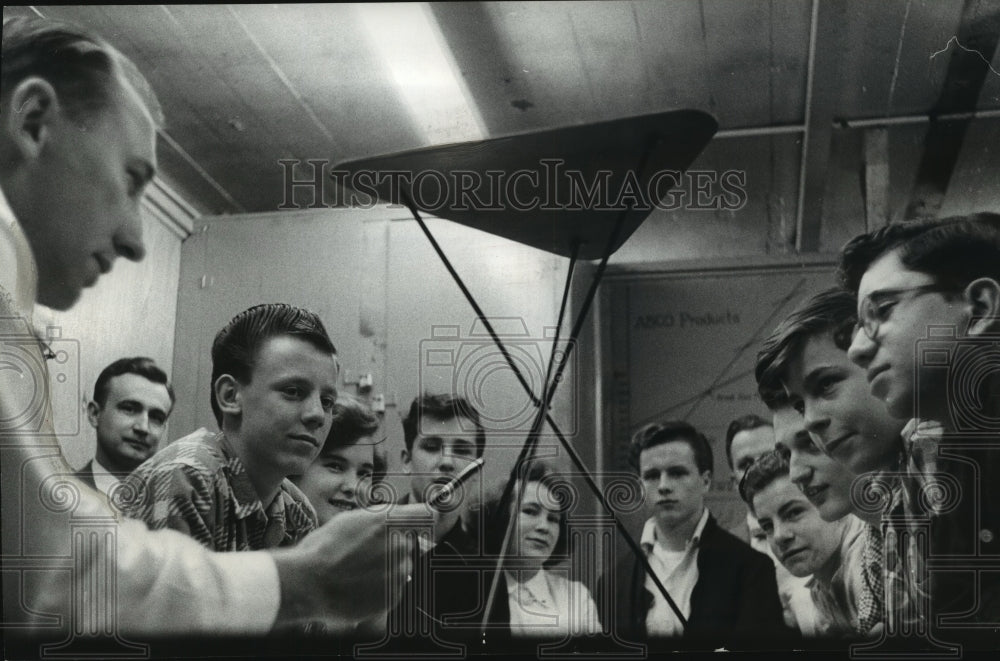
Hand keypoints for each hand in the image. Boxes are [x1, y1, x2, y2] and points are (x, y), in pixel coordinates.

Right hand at [271, 504, 427, 630]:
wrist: (308, 583)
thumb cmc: (324, 549)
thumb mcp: (352, 518)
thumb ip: (382, 517)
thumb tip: (398, 516)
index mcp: (391, 523)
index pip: (428, 514)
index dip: (431, 514)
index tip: (435, 515)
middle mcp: (401, 547)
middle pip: (409, 544)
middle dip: (393, 546)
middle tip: (365, 553)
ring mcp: (399, 574)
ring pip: (400, 567)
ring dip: (386, 568)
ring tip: (357, 571)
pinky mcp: (393, 596)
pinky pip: (392, 588)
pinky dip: (380, 587)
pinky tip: (358, 585)